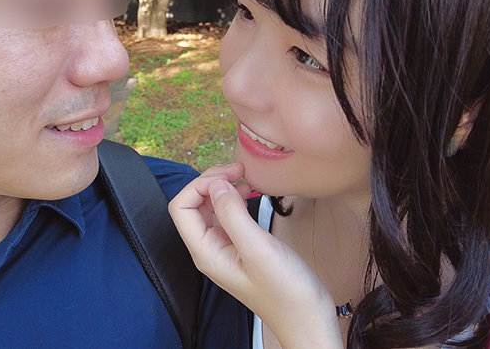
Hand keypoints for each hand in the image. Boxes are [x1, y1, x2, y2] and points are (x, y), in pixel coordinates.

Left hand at [169, 165, 342, 347]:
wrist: (307, 318)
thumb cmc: (286, 292)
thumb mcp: (259, 249)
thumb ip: (233, 215)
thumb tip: (216, 185)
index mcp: (205, 251)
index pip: (181, 207)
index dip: (200, 185)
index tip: (230, 176)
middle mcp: (209, 249)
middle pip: (194, 203)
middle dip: (213, 181)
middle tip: (241, 170)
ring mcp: (224, 248)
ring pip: (211, 207)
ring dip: (224, 187)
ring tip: (247, 177)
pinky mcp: (240, 247)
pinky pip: (228, 215)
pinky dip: (236, 199)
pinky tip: (252, 193)